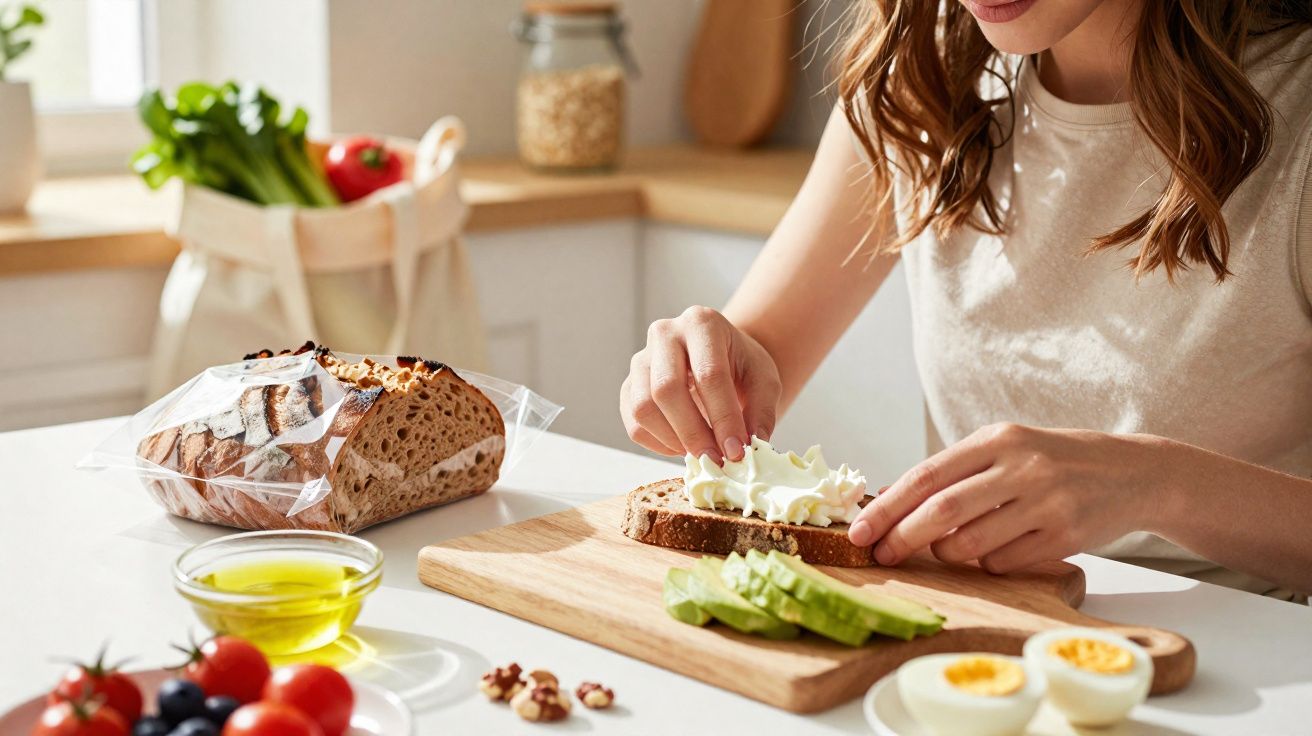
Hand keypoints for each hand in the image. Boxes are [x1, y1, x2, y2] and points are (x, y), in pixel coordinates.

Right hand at [620, 306, 782, 461]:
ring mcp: (641, 359)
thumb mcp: (765, 381)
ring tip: (701, 452)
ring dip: (673, 440)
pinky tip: (683, 446)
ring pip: (643, 407)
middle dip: (693, 432)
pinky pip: (633, 423)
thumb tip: (749, 447)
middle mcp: (665, 334)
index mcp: (702, 323)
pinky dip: (658, 444)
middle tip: (715, 460)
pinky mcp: (629, 386)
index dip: (723, 417)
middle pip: (666, 388)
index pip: (709, 374)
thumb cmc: (742, 366)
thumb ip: (760, 412)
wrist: (721, 357)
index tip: (736, 451)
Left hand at [848, 423, 1173, 572]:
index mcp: (997, 439)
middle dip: (902, 538)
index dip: (886, 507)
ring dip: (948, 554)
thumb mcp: (1004, 450)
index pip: (926, 476)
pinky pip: (1004, 563)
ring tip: (951, 548)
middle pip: (942, 512)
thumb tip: (886, 498)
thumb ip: (952, 472)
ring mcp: (1046, 502)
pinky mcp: (1066, 536)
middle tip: (880, 556)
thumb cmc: (1054, 462)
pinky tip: (1001, 548)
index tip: (858, 531)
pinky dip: (989, 563)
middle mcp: (1021, 467)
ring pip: (970, 544)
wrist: (1133, 473)